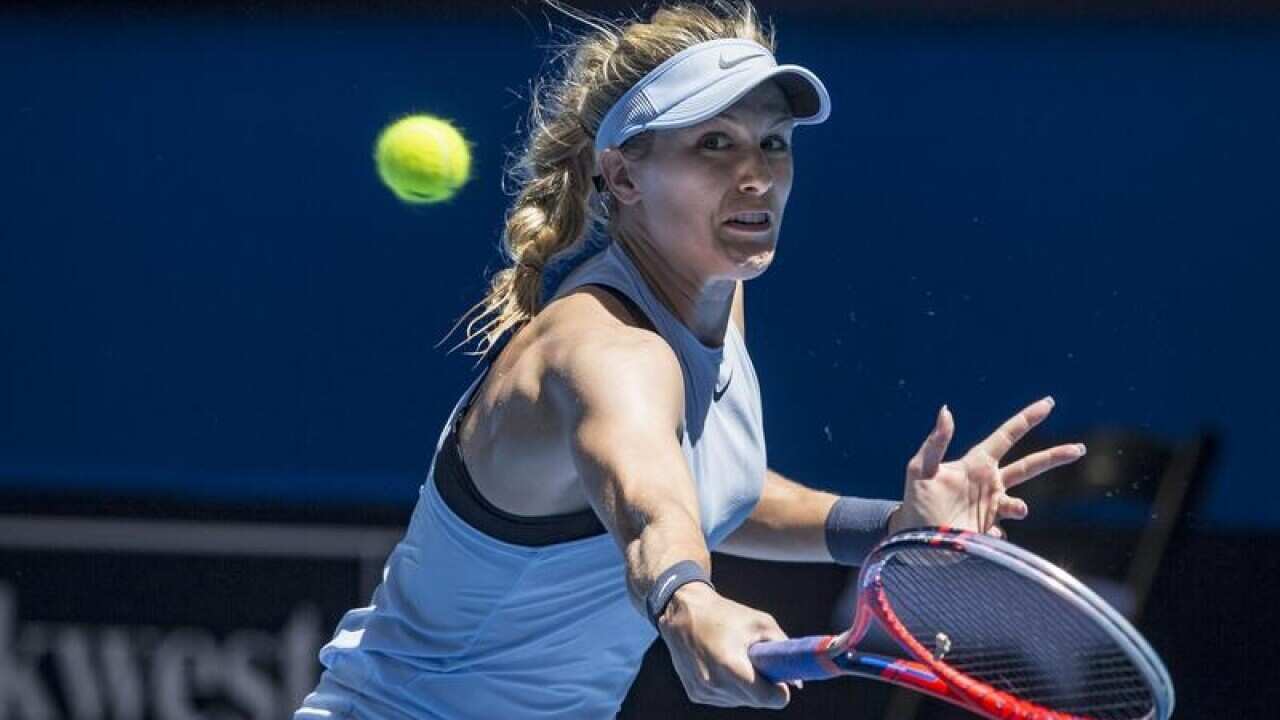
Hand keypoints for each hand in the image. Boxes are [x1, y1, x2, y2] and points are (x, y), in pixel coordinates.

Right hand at [657, 582, 795, 708]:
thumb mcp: (761, 623)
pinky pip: (725, 699)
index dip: (780, 690)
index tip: (780, 678)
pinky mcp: (695, 694)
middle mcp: (714, 684)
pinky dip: (730, 688)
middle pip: (756, 702)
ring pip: (741, 702)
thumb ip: (783, 650)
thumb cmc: (724, 614)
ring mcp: (703, 692)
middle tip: (758, 663)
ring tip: (736, 660)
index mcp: (731, 667)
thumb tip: (798, 681)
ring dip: (746, 688)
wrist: (682, 612)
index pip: (768, 699)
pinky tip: (722, 666)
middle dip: (763, 687)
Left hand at [889, 397, 1085, 536]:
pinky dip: (998, 535)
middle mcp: (989, 483)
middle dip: (1054, 457)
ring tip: (1018, 510)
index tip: (1048, 403)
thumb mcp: (920, 468)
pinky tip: (983, 536)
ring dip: (1021, 507)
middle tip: (1079, 449)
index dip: (1027, 419)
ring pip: (1021, 504)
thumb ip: (936, 442)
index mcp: (977, 463)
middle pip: (1029, 467)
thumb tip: (945, 410)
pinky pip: (1003, 532)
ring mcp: (992, 508)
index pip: (1007, 436)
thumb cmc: (914, 499)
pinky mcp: (990, 531)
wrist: (911, 536)